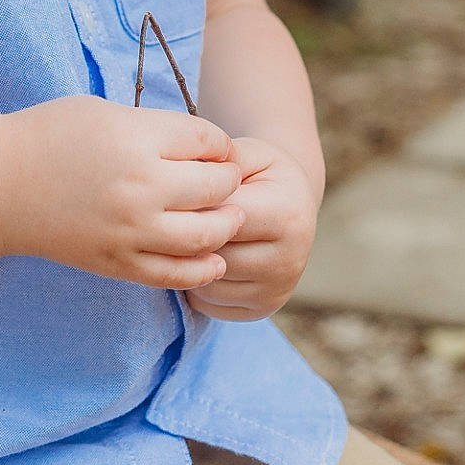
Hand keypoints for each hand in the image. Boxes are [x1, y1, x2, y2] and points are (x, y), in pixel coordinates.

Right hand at [0, 94, 246, 288]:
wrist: (0, 185)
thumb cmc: (51, 136)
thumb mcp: (107, 112)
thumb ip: (157, 130)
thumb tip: (206, 150)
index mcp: (137, 140)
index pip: (210, 142)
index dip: (220, 144)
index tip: (215, 148)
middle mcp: (141, 187)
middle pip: (217, 187)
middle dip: (228, 180)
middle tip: (224, 179)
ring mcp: (132, 231)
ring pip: (209, 235)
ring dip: (226, 223)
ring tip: (228, 216)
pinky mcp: (120, 264)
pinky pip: (179, 274)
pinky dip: (205, 267)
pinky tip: (213, 257)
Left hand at [185, 136, 318, 320]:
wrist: (292, 207)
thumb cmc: (263, 175)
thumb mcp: (250, 154)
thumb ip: (222, 159)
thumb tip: (191, 168)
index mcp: (287, 215)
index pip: (221, 217)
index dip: (191, 203)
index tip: (176, 192)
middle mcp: (289, 260)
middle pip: (213, 253)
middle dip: (185, 234)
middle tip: (171, 215)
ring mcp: (277, 290)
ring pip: (207, 282)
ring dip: (187, 261)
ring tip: (184, 235)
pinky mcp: (263, 309)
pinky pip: (209, 303)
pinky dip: (195, 283)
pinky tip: (199, 259)